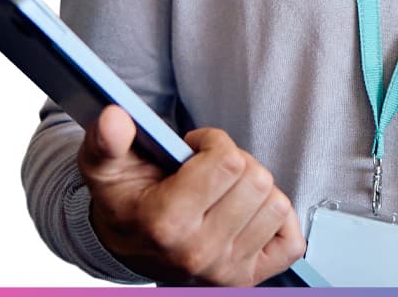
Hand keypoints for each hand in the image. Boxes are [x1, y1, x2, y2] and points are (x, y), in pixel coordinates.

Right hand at [78, 105, 305, 285]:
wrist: (126, 246)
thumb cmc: (125, 199)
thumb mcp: (106, 166)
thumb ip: (108, 140)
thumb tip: (114, 116)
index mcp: (165, 223)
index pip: (228, 161)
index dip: (213, 142)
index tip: (194, 149)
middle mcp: (197, 253)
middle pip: (257, 180)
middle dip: (236, 163)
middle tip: (210, 171)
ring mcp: (224, 272)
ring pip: (276, 205)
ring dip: (255, 190)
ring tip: (225, 192)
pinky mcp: (245, 281)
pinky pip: (291, 242)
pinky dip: (277, 222)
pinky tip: (248, 214)